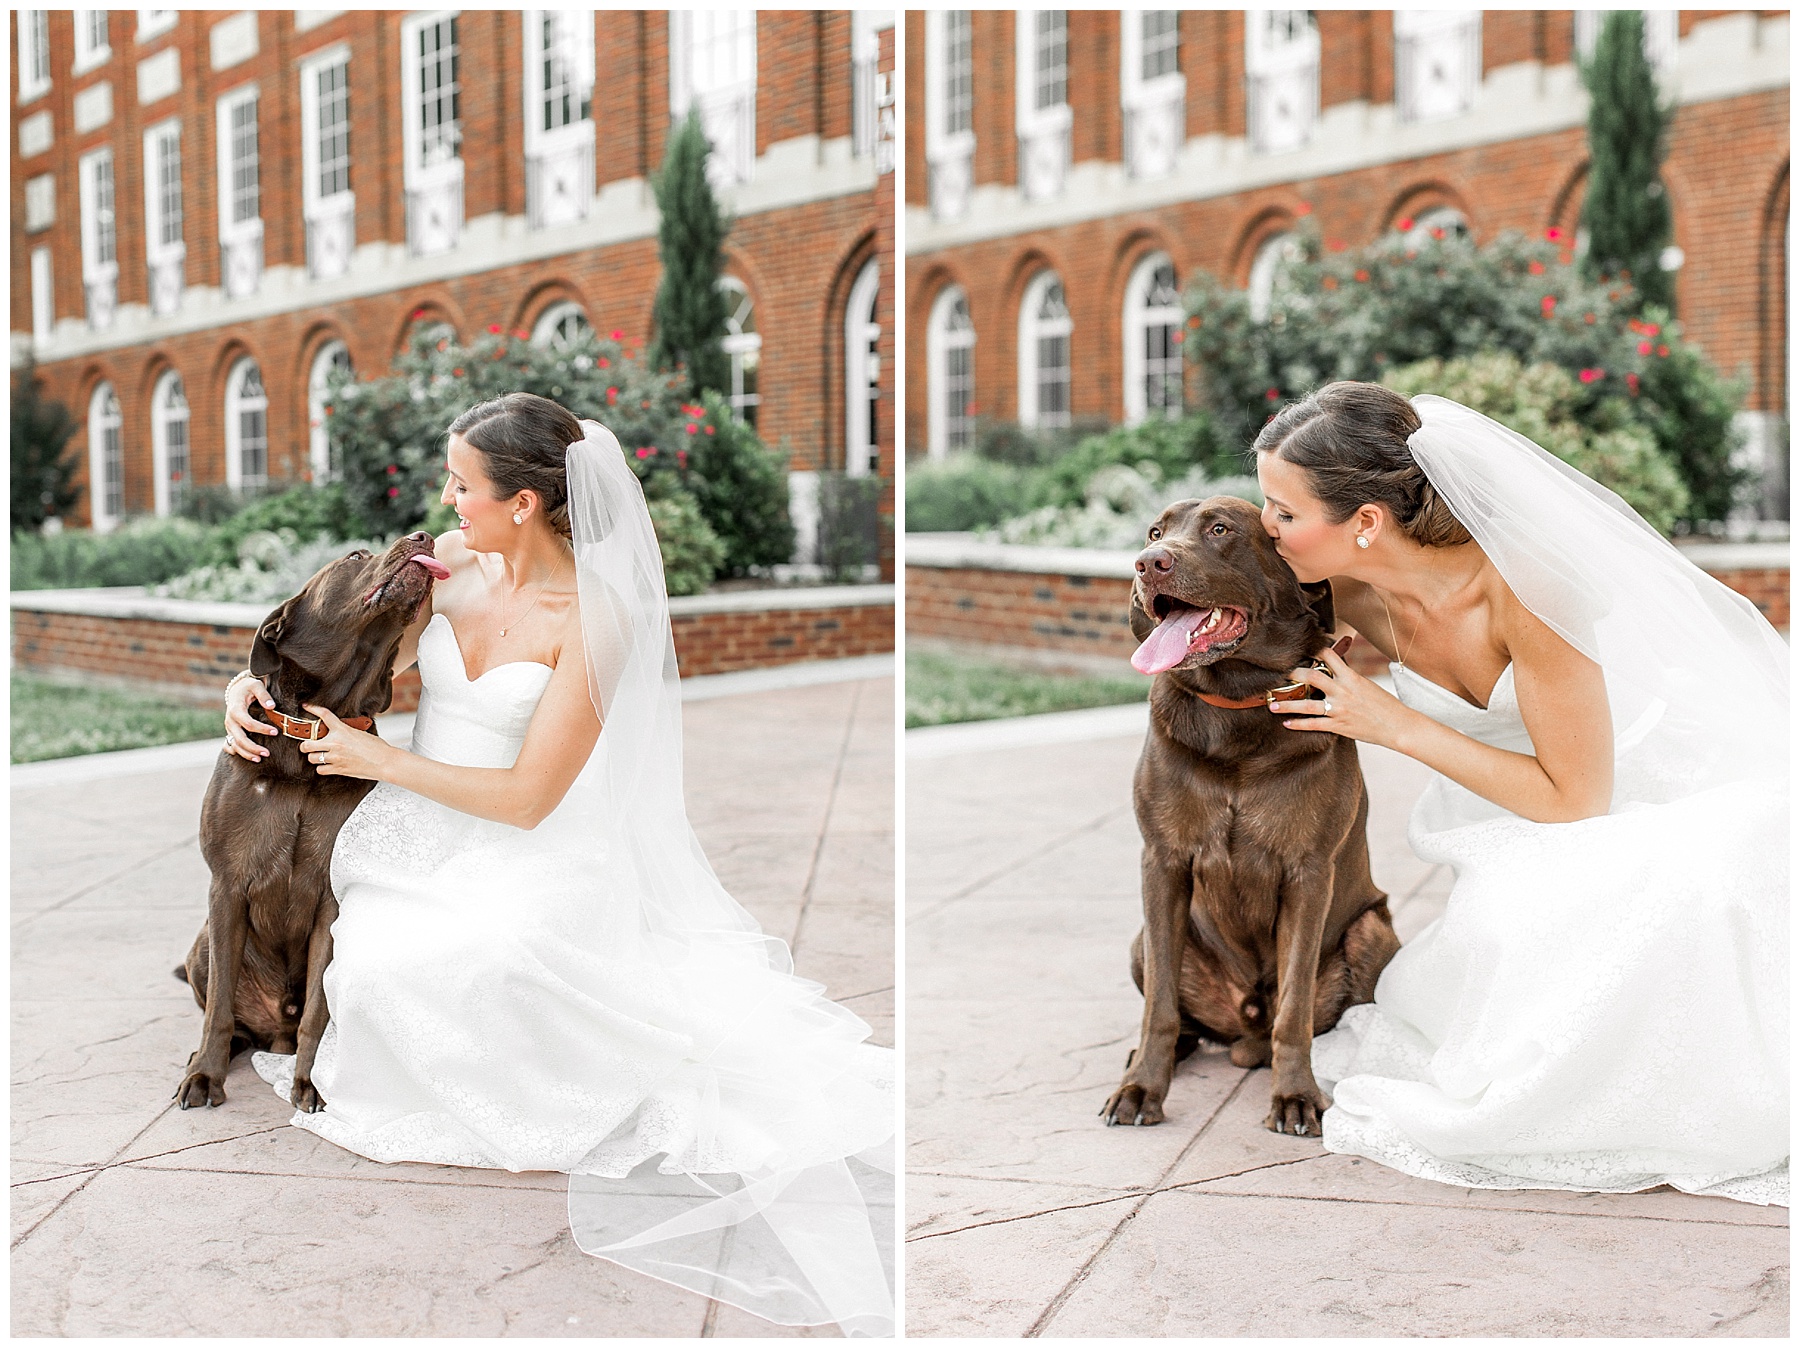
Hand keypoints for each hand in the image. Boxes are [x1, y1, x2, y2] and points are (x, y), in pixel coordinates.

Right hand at [225, 675, 276, 759]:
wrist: (237, 689)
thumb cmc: (249, 687)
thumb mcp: (256, 685)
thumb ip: (263, 695)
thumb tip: (271, 706)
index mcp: (235, 709)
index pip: (248, 723)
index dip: (261, 729)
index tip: (275, 732)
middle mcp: (230, 720)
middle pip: (239, 738)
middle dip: (253, 748)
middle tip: (267, 753)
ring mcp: (229, 727)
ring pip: (234, 744)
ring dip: (246, 753)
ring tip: (259, 759)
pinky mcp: (230, 731)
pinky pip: (229, 745)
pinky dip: (236, 752)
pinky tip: (248, 756)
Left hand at [299, 705, 390, 780]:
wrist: (385, 762)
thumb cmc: (377, 748)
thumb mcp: (361, 733)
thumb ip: (346, 731)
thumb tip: (339, 730)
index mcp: (342, 730)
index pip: (324, 715)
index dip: (313, 709)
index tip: (306, 706)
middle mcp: (335, 743)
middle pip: (307, 744)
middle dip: (306, 745)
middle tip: (309, 745)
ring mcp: (335, 757)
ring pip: (312, 758)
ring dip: (315, 757)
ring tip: (321, 756)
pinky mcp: (338, 769)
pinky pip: (320, 770)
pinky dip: (323, 768)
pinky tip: (328, 765)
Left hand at [1270, 642, 1411, 749]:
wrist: (1398, 726)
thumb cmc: (1384, 705)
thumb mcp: (1367, 685)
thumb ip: (1349, 677)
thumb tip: (1336, 666)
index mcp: (1351, 677)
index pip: (1330, 656)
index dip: (1315, 650)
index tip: (1302, 648)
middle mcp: (1343, 691)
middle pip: (1312, 677)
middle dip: (1293, 674)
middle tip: (1279, 674)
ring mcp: (1339, 709)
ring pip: (1307, 704)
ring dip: (1287, 704)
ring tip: (1272, 704)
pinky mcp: (1338, 725)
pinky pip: (1314, 724)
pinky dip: (1298, 724)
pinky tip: (1287, 723)